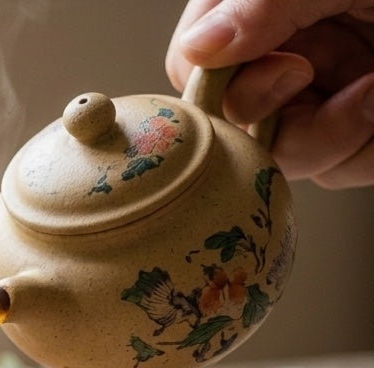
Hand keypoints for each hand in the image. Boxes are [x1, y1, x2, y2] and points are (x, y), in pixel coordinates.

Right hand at [167, 0, 373, 186]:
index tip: (290, 68)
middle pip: (233, 127)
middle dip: (286, 124)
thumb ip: (258, 3)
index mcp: (262, 12)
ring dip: (338, 138)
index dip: (222, 85)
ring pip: (286, 159)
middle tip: (337, 82)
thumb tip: (197, 48)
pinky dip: (366, 150)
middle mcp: (284, 53)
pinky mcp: (357, 125)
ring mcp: (320, 92)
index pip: (193, 65)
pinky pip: (337, 170)